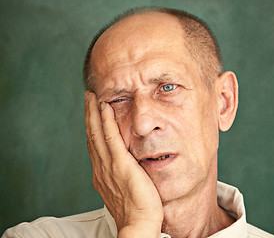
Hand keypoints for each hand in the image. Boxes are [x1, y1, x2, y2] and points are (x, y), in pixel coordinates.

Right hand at [85, 91, 163, 236]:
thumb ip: (122, 175)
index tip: (92, 113)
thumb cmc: (137, 210)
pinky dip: (106, 121)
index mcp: (102, 173)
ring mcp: (108, 165)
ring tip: (91, 96)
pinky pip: (110, 137)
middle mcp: (101, 167)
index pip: (95, 144)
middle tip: (87, 97)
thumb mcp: (125, 189)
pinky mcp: (120, 164)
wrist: (139, 223)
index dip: (92, 127)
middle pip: (91, 135)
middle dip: (89, 114)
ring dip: (93, 113)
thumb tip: (128, 167)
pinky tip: (106, 107)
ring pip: (97, 133)